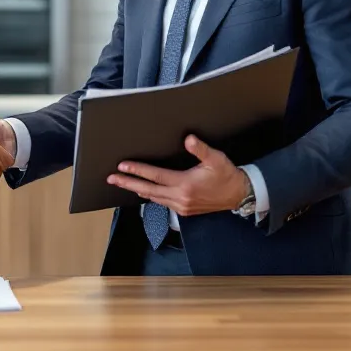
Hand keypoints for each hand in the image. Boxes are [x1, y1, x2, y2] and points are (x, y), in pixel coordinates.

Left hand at [107, 135, 246, 215]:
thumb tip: (188, 139)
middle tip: (111, 178)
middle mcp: (180, 198)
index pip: (155, 176)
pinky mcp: (184, 211)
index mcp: (185, 184)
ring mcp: (181, 207)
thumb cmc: (227, 175)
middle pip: (148, 190)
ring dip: (137, 189)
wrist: (239, 195)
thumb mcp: (216, 159)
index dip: (138, 170)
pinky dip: (150, 196)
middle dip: (128, 183)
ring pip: (153, 198)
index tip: (122, 166)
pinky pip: (162, 203)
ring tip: (122, 183)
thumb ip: (200, 149)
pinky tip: (143, 191)